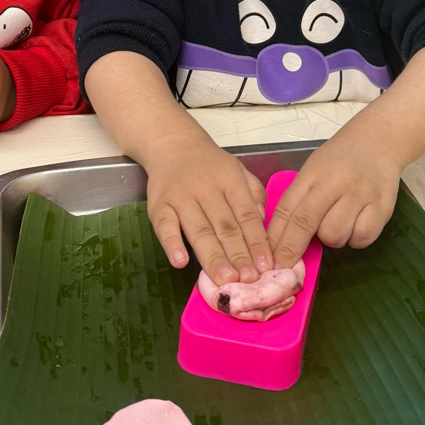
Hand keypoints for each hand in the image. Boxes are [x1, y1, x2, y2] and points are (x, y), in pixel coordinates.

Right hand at [146, 141, 272, 285]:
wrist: (172, 144)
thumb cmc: (209, 164)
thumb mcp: (238, 170)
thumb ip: (253, 194)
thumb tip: (262, 222)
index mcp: (230, 180)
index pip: (246, 215)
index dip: (257, 242)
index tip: (266, 265)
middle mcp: (206, 188)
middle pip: (225, 226)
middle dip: (238, 255)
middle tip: (248, 280)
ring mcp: (181, 197)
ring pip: (199, 230)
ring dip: (212, 257)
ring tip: (224, 279)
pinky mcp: (158, 204)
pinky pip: (164, 225)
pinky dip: (172, 243)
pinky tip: (181, 262)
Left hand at [266, 133, 402, 269]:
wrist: (379, 140)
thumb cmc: (341, 159)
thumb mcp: (314, 170)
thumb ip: (300, 199)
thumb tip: (281, 239)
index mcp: (313, 173)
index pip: (287, 208)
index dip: (275, 238)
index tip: (268, 258)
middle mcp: (336, 182)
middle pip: (306, 223)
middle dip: (292, 249)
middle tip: (286, 266)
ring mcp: (360, 195)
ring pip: (335, 236)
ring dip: (332, 238)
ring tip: (338, 222)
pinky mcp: (382, 207)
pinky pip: (361, 239)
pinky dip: (355, 238)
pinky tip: (356, 224)